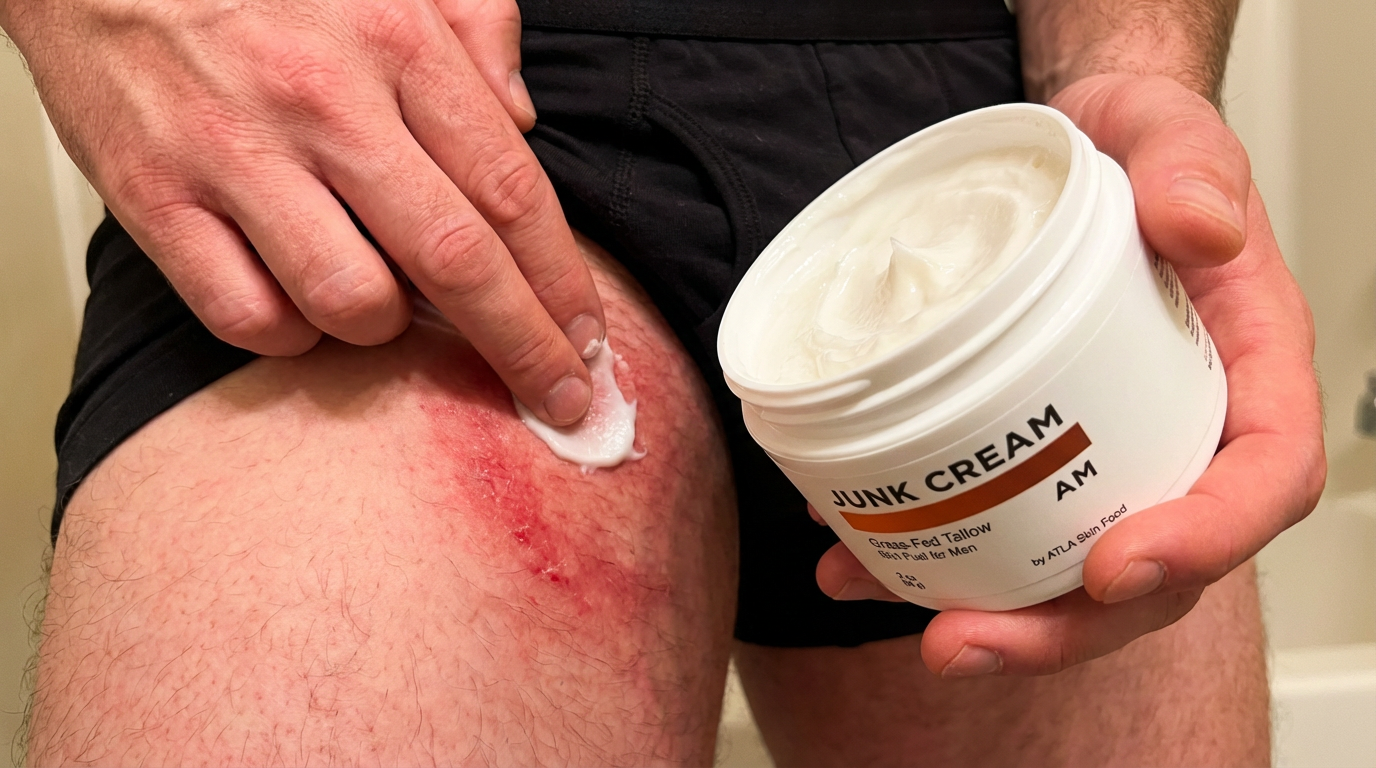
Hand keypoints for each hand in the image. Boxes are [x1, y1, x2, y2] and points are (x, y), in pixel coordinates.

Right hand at [0, 0, 603, 424]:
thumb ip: (474, 33)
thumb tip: (521, 123)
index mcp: (395, 42)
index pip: (512, 191)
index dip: (562, 281)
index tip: (588, 337)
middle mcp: (323, 102)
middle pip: (457, 261)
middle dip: (524, 348)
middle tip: (560, 397)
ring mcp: (235, 154)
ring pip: (352, 302)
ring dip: (390, 331)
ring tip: (390, 306)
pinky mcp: (155, 200)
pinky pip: (247, 316)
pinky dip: (292, 333)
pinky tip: (302, 305)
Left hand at [813, 74, 1325, 675]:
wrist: (1068, 150)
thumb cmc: (1131, 147)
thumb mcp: (1166, 128)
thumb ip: (1190, 165)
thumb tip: (1201, 228)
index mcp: (1246, 367)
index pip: (1265, 478)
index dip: (1203, 542)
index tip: (1115, 567)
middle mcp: (1180, 428)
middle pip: (1156, 567)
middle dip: (1064, 627)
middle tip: (967, 641)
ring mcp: (1105, 450)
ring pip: (1066, 567)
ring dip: (982, 615)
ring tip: (890, 610)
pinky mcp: (1031, 449)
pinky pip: (993, 522)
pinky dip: (922, 555)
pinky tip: (852, 560)